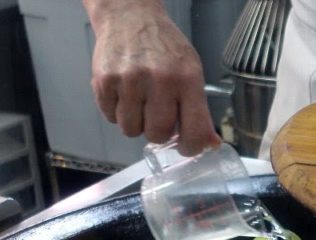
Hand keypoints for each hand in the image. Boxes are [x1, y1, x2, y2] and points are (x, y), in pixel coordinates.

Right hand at [83, 0, 219, 155]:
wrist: (129, 17)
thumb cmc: (164, 48)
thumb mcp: (191, 72)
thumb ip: (200, 111)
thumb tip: (211, 145)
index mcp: (187, 79)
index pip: (194, 130)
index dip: (191, 147)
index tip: (186, 146)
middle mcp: (159, 80)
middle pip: (158, 135)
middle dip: (158, 130)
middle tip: (157, 112)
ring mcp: (129, 81)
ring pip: (131, 130)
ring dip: (135, 122)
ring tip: (139, 100)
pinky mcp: (104, 82)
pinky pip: (111, 118)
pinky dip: (117, 111)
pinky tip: (124, 92)